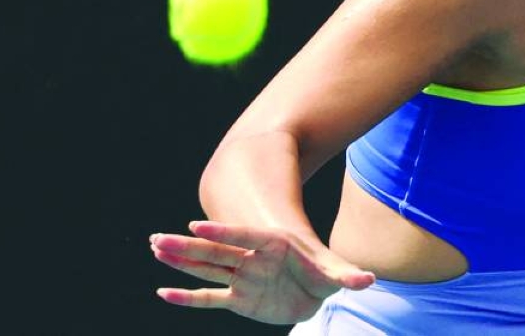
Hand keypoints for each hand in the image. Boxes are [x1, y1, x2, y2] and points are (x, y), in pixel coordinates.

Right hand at [150, 220, 374, 323]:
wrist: (311, 281)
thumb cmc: (319, 269)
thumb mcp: (334, 272)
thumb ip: (347, 274)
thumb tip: (368, 279)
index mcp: (271, 245)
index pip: (242, 237)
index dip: (221, 233)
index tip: (195, 226)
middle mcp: (251, 259)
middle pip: (215, 252)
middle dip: (188, 246)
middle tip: (159, 237)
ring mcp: (242, 277)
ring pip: (206, 269)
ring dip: (182, 262)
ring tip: (156, 249)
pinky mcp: (238, 298)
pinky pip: (209, 298)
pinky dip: (188, 298)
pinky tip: (164, 293)